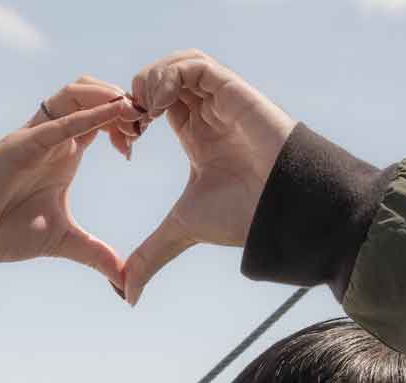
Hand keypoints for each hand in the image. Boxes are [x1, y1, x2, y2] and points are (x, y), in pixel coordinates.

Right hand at [0, 78, 145, 284]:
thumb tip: (124, 281)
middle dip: (123, 101)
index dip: (126, 121)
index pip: (102, 118)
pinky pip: (57, 122)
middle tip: (145, 122)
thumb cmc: (1, 232)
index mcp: (64, 153)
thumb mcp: (63, 242)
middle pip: (91, 93)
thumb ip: (95, 254)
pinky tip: (113, 111)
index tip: (141, 140)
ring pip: (74, 93)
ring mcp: (34, 138)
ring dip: (107, 96)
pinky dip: (87, 114)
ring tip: (133, 112)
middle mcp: (50, 138)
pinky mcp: (19, 146)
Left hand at [121, 51, 296, 304]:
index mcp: (196, 136)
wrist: (281, 211)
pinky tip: (158, 108)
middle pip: (162, 80)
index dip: (130, 117)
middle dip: (135, 97)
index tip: (124, 147)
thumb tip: (125, 296)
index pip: (154, 105)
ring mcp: (221, 99)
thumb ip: (151, 256)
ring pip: (176, 65)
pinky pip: (193, 65)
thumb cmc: (244, 217)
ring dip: (149, 83)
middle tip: (127, 128)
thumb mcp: (182, 232)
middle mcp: (209, 113)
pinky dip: (168, 77)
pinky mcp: (233, 90)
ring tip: (142, 116)